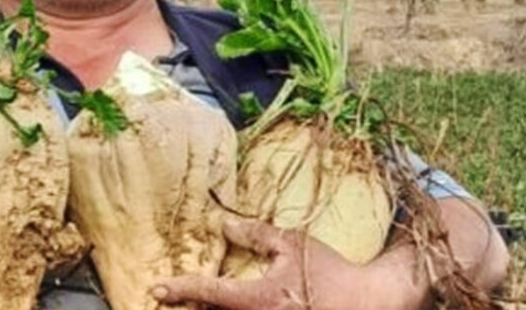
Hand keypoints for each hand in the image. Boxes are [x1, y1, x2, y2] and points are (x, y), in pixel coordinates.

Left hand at [152, 219, 391, 309]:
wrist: (369, 302)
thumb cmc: (330, 271)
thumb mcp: (292, 244)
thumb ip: (256, 234)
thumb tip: (223, 223)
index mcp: (260, 300)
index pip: (210, 292)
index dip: (180, 290)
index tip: (156, 289)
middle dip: (188, 309)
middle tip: (165, 302)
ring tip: (188, 305)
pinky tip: (218, 308)